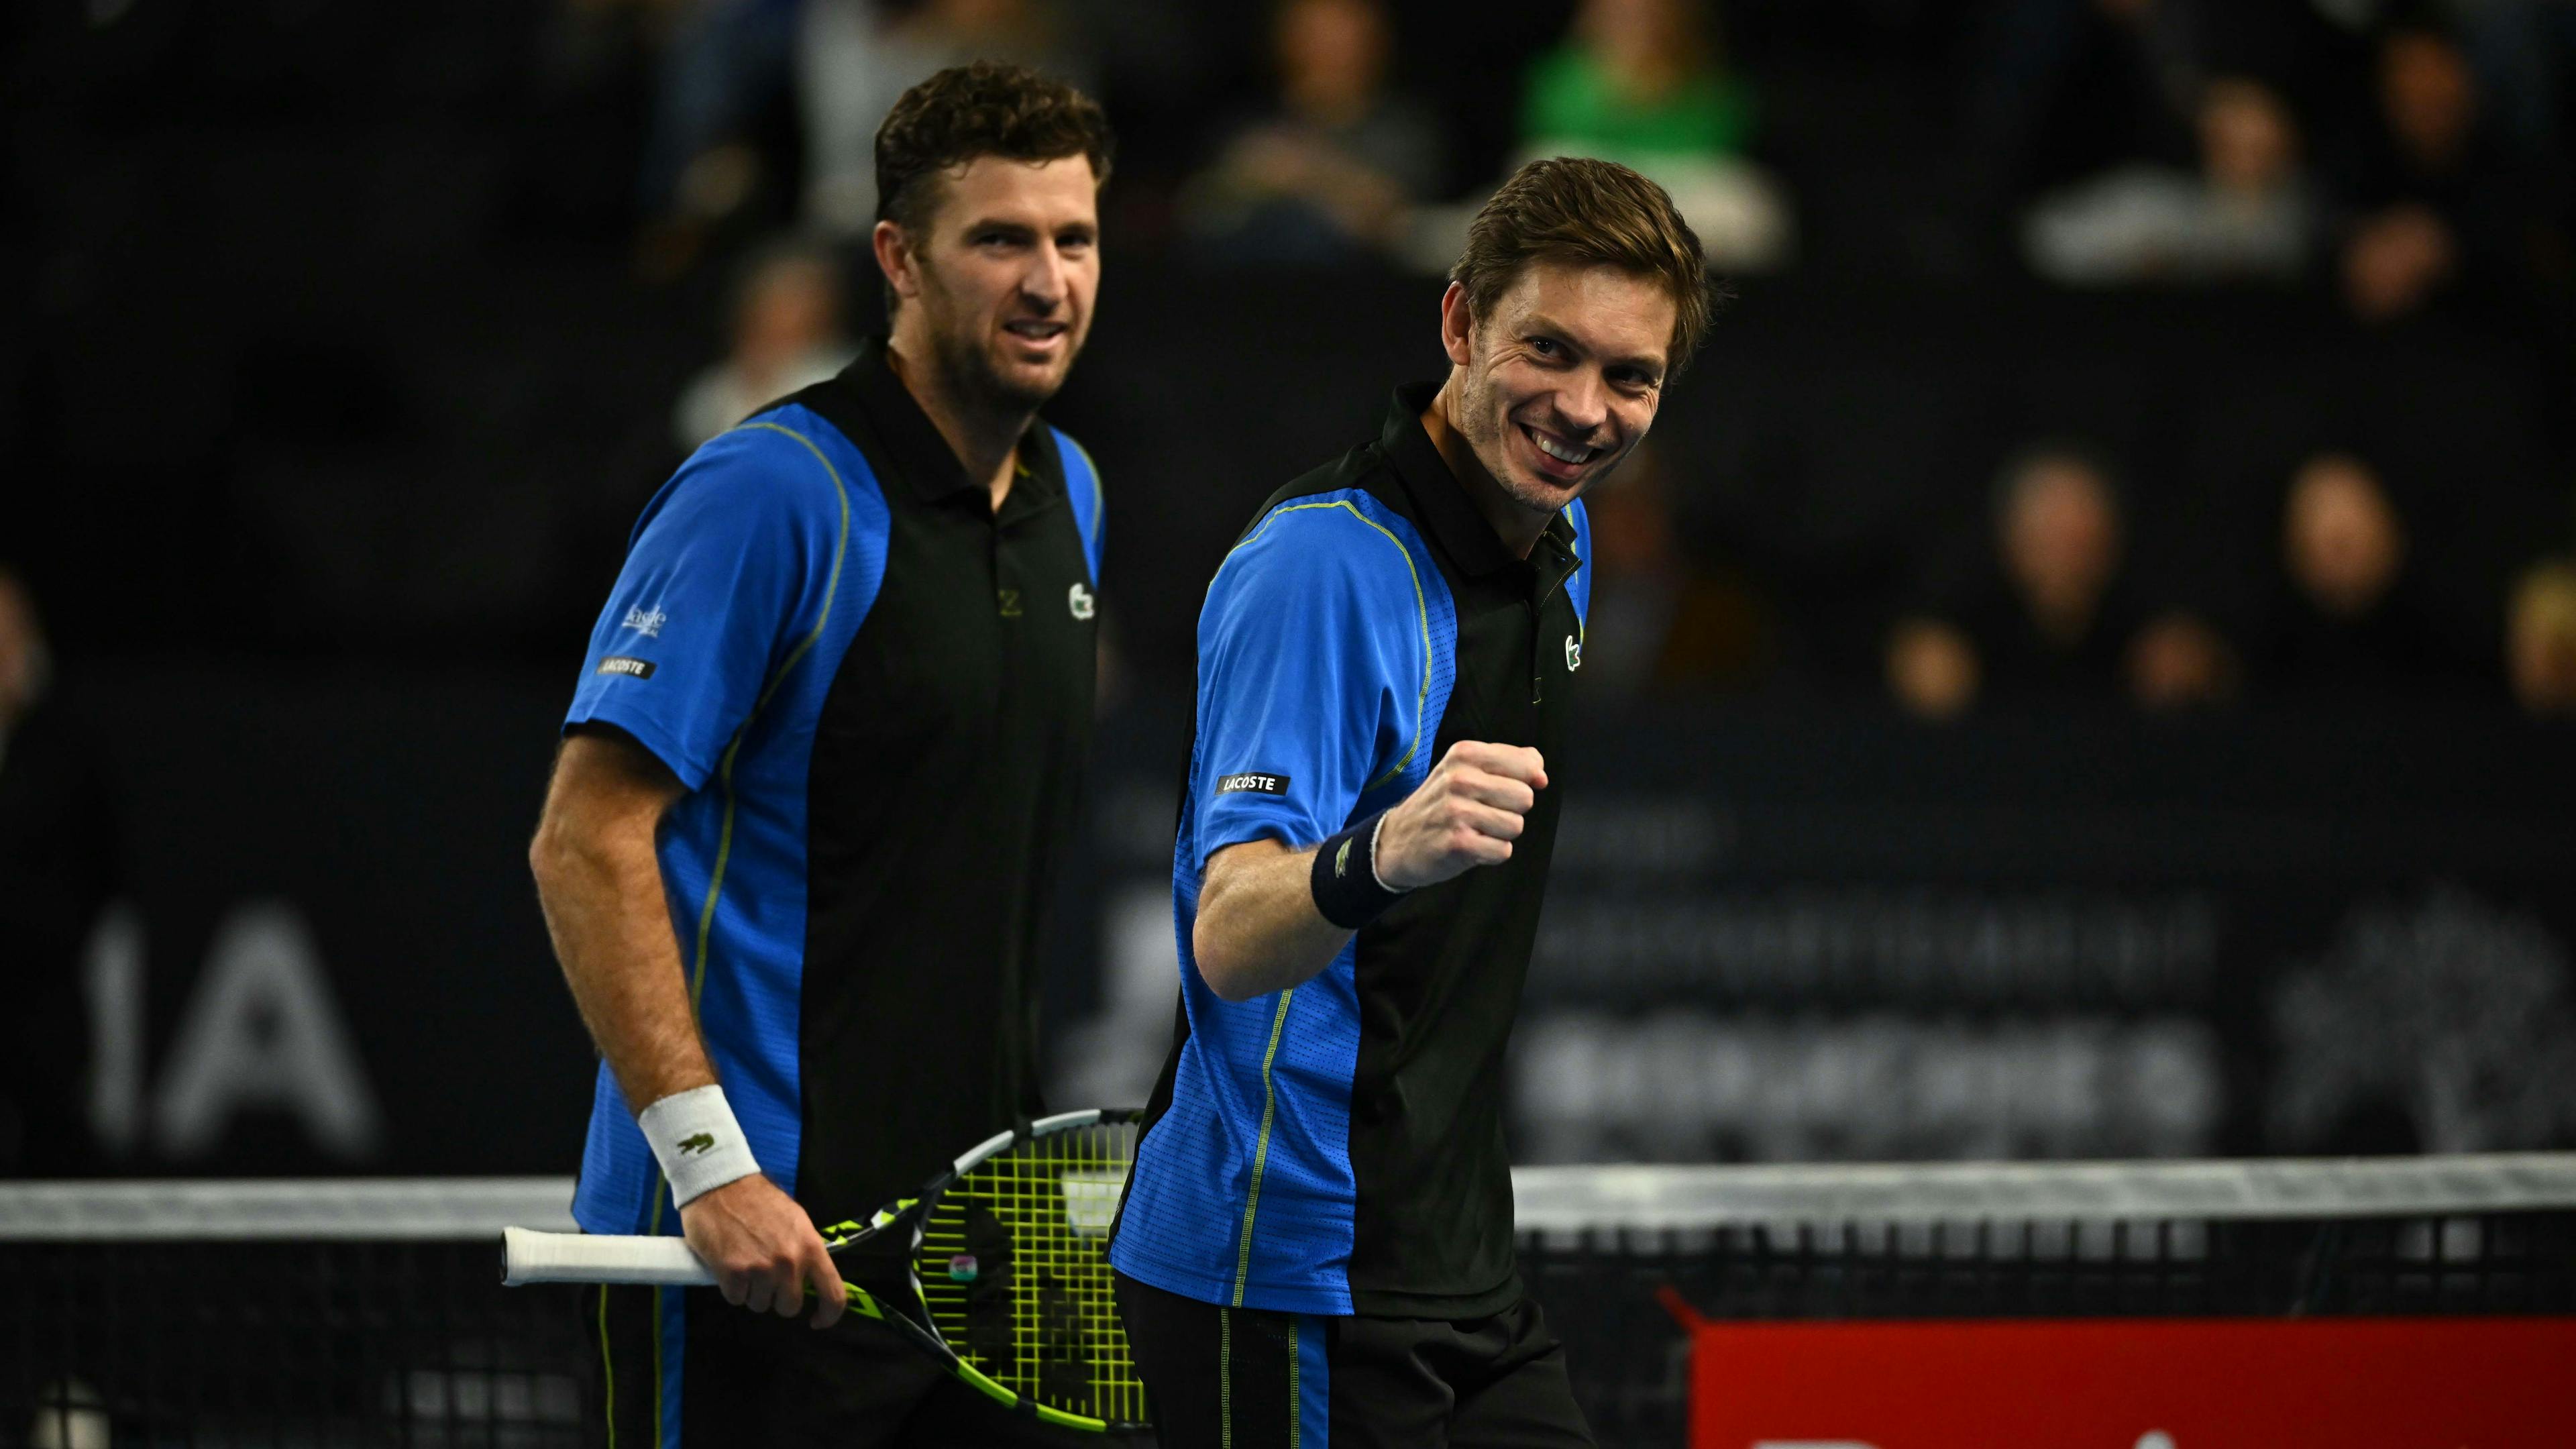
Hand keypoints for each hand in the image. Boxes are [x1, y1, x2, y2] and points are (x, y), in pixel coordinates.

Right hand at [679, 1174, 844, 1327]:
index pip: (833, 1294)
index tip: (817, 1320)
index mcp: (811, 1246)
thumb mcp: (795, 1219)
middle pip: (789, 1306)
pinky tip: (728, 1265)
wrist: (719, 1184)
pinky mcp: (732, 1275)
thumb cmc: (758, 1200)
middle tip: (765, 1275)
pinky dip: (732, 1288)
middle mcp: (789, 1262)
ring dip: (752, 1292)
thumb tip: (809, 1277)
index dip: (829, 1315)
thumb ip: (804, 1249)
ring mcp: (761, 1270)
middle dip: (777, 1297)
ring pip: (760, 1305)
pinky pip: (736, 1299)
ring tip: (745, 1264)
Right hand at [1374, 741, 1546, 890]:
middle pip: (1525, 798)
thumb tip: (1541, 775)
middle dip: (1510, 811)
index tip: (1502, 790)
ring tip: (1475, 830)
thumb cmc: (1440, 805)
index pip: (1527, 765)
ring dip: (1500, 834)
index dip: (1523, 782)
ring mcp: (1457, 811)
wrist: (1397, 841)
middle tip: (1482, 814)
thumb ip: (1509, 763)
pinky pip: (1503, 851)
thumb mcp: (1465, 769)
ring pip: (1516, 826)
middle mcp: (1460, 779)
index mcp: (1465, 754)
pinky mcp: (1458, 843)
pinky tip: (1470, 847)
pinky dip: (1491, 854)